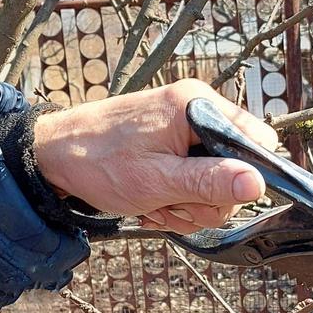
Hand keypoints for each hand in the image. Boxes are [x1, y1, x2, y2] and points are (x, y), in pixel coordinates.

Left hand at [33, 79, 278, 233]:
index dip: (247, 176)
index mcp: (197, 106)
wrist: (53, 158)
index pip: (259, 142)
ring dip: (191, 206)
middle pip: (240, 168)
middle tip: (173, 204)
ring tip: (157, 204)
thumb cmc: (98, 162)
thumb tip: (256, 184)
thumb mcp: (158, 181)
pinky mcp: (174, 145)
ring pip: (219, 183)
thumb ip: (210, 182)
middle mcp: (196, 110)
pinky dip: (179, 200)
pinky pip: (197, 181)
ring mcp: (185, 129)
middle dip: (210, 199)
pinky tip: (155, 202)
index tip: (216, 196)